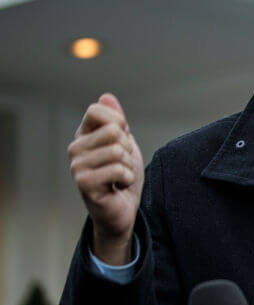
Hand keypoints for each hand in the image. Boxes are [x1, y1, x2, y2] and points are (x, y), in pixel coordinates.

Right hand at [68, 93, 143, 265]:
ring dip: (128, 166)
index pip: (98, 110)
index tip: (121, 141)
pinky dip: (127, 179)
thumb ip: (116, 120)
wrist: (123, 209)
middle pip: (113, 131)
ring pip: (118, 151)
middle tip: (121, 165)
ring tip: (119, 177)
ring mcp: (76, 166)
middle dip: (127, 149)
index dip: (119, 123)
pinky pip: (118, 170)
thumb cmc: (123, 176)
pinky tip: (117, 187)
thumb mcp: (125, 143)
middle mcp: (75, 148)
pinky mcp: (84, 183)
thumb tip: (106, 96)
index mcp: (83, 135)